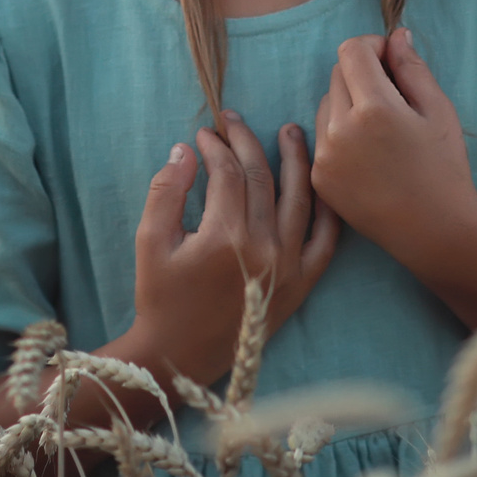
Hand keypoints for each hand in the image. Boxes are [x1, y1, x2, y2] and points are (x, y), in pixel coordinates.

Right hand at [129, 112, 339, 384]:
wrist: (182, 356)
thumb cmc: (161, 298)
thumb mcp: (150, 242)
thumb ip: (166, 191)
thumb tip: (186, 148)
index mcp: (224, 239)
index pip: (228, 173)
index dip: (216, 147)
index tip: (205, 133)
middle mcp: (263, 249)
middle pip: (262, 178)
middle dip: (247, 142)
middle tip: (235, 121)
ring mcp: (288, 267)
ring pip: (299, 199)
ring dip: (296, 160)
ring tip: (291, 131)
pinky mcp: (301, 284)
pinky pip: (326, 239)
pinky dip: (326, 209)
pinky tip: (320, 182)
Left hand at [310, 29, 476, 263]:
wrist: (434, 230)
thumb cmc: (444, 167)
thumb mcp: (438, 109)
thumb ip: (412, 67)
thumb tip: (395, 36)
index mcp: (374, 108)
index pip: (352, 51)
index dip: (373, 48)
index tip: (391, 61)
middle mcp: (341, 129)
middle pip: (338, 75)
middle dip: (362, 75)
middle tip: (393, 97)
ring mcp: (325, 156)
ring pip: (327, 105)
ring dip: (348, 104)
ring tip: (381, 130)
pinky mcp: (319, 178)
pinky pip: (322, 137)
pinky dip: (340, 134)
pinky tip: (370, 155)